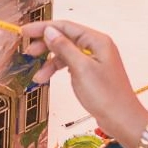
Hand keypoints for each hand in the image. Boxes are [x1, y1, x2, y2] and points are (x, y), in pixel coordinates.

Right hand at [21, 20, 147, 142]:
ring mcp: (95, 60)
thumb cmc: (105, 95)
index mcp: (97, 40)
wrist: (123, 120)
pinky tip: (48, 78)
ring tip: (37, 76)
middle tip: (27, 52)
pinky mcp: (93, 72)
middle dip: (45, 45)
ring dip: (50, 62)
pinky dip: (59, 70)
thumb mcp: (81, 69)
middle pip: (65, 38)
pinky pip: (71, 64)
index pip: (66, 26)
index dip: (44, 28)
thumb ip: (64, 47)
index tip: (25, 32)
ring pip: (66, 53)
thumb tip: (49, 30)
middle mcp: (97, 46)